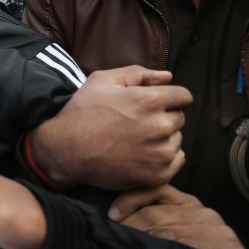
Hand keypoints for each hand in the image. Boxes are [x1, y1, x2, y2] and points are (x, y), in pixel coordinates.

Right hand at [32, 65, 191, 189]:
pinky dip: (163, 157)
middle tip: (136, 123)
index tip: (152, 105)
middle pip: (179, 118)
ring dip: (163, 138)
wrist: (64, 149)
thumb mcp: (103, 81)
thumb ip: (138, 73)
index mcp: (149, 100)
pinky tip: (140, 154)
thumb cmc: (82, 111)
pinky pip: (176, 161)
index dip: (168, 98)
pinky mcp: (157, 175)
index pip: (184, 96)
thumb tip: (168, 76)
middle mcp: (160, 126)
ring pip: (176, 140)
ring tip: (135, 140)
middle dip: (162, 117)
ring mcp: (160, 153)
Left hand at [111, 185, 248, 248]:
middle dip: (129, 228)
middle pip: (155, 215)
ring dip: (140, 243)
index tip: (111, 215)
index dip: (129, 200)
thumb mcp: (180, 233)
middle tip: (110, 240)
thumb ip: (157, 224)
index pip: (155, 191)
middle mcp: (202, 213)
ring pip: (167, 233)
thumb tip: (114, 222)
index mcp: (189, 205)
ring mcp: (215, 232)